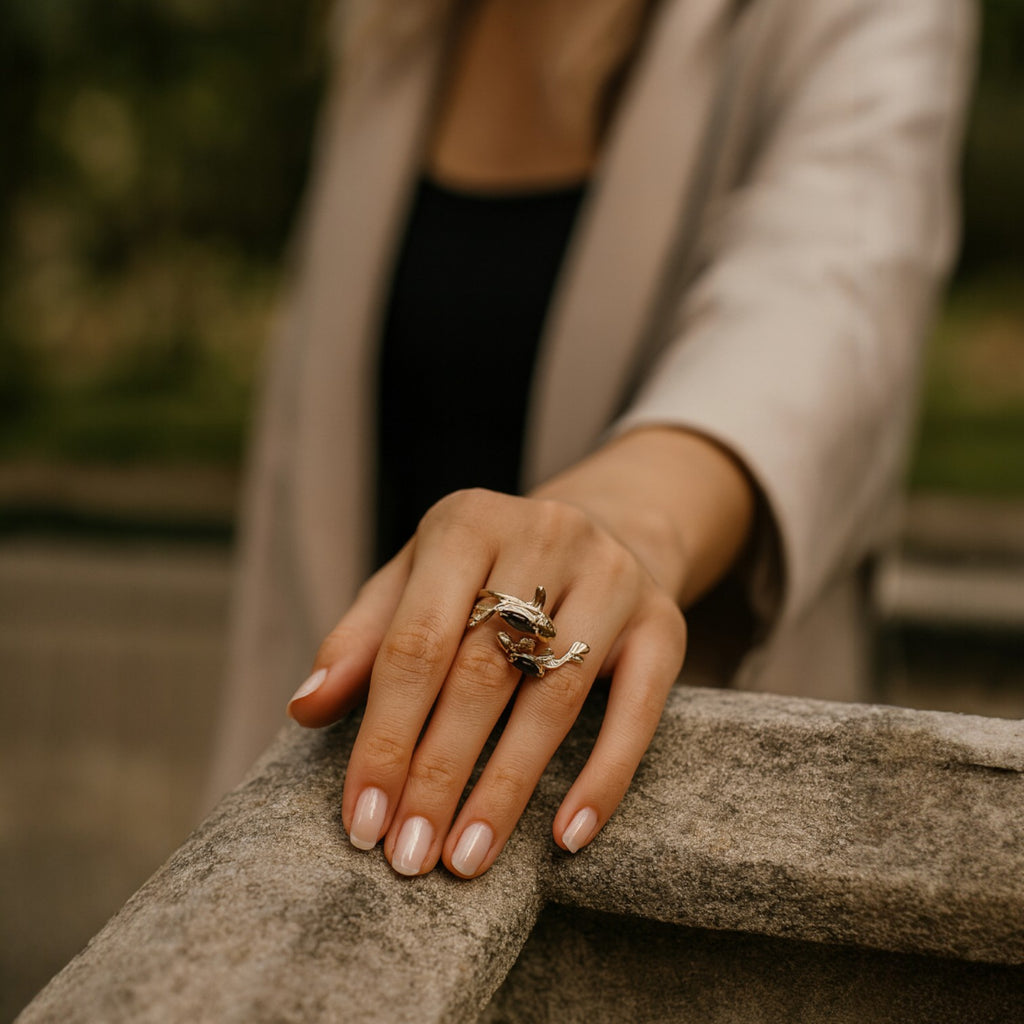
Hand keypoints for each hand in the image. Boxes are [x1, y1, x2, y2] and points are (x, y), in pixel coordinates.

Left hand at [287, 487, 685, 876]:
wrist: (605, 529)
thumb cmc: (489, 570)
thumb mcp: (417, 580)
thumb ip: (363, 638)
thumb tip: (305, 707)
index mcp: (466, 523)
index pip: (415, 642)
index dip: (385, 735)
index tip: (362, 818)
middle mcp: (544, 536)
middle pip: (481, 672)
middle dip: (437, 772)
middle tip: (406, 855)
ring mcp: (612, 577)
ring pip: (552, 697)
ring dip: (505, 788)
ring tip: (465, 859)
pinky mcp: (665, 622)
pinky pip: (639, 710)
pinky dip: (604, 777)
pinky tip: (566, 836)